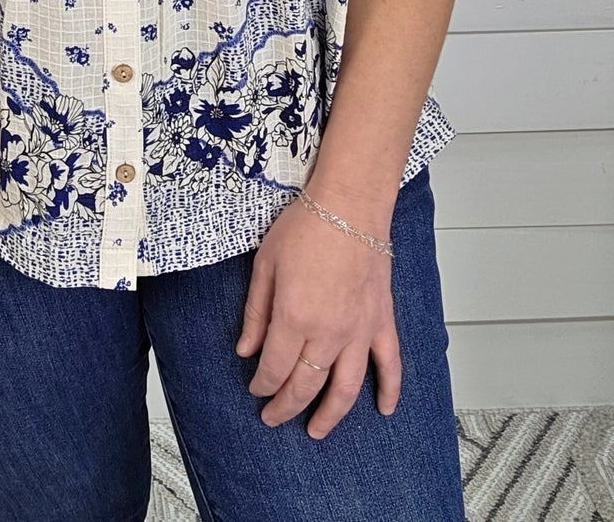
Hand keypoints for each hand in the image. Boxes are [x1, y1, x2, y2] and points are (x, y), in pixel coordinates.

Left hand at [235, 189, 400, 438]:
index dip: (262, 384)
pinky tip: (384, 409)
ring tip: (316, 431)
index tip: (254, 388)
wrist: (349, 205)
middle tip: (273, 417)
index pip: (275, 367)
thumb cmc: (305, 227)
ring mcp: (359, 331)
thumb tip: (246, 350)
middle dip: (286, 406)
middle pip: (306, 384)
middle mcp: (328, 334)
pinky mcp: (382, 322)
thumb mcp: (266, 264)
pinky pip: (390, 364)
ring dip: (330, 414)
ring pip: (345, 388)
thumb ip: (256, 312)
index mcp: (295, 318)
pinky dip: (389, 390)